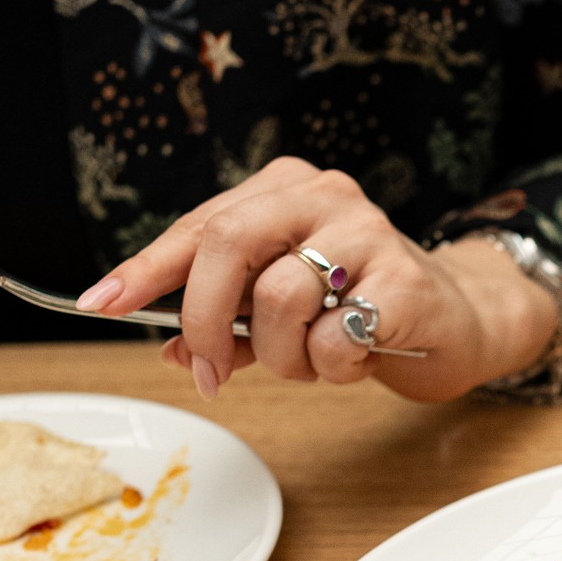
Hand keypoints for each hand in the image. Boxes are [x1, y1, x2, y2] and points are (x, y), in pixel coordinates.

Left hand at [75, 158, 557, 401]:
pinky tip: (355, 360)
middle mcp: (325, 197)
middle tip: (206, 370)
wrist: (460, 322)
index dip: (146, 268)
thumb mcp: (287, 314)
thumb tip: (170, 349)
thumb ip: (230, 326)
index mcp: (286, 190)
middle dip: (203, 318)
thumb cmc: (365, 311)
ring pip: (278, 299)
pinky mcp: (404, 282)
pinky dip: (330, 368)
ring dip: (280, 355)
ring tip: (311, 361)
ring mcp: (369, 234)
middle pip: (228, 244)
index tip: (100, 302)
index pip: (200, 225)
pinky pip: (333, 339)